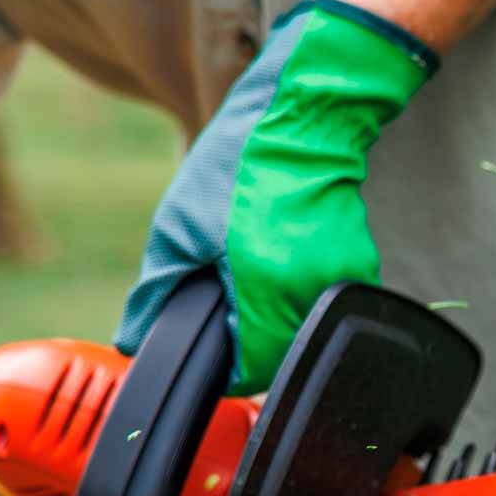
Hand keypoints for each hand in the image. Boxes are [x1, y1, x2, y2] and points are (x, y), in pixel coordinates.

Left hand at [113, 0, 437, 395]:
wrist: (300, 120)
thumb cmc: (238, 167)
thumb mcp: (177, 229)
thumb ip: (156, 294)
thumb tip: (135, 342)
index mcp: (264, 294)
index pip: (246, 375)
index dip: (221, 367)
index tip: (209, 346)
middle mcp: (308, 297)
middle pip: (276, 358)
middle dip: (248, 340)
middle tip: (227, 296)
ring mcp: (341, 283)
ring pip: (301, 331)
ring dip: (276, 318)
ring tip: (255, 269)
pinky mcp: (361, 268)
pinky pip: (322, 303)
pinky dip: (301, 293)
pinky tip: (283, 255)